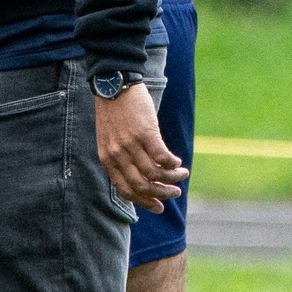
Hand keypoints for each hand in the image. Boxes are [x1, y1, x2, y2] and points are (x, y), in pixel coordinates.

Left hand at [93, 84, 187, 212]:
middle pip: (142, 186)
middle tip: (175, 192)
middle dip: (162, 193)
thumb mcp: (110, 139)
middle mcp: (118, 155)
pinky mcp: (145, 132)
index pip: (126, 190)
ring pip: (155, 173)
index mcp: (108, 159)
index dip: (144, 202)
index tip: (159, 206)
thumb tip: (140, 177)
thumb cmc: (114, 112)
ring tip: (182, 174)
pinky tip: (178, 162)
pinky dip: (173, 164)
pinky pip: (163, 157)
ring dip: (172, 178)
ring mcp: (131, 144)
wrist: (113, 84)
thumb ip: (120, 158)